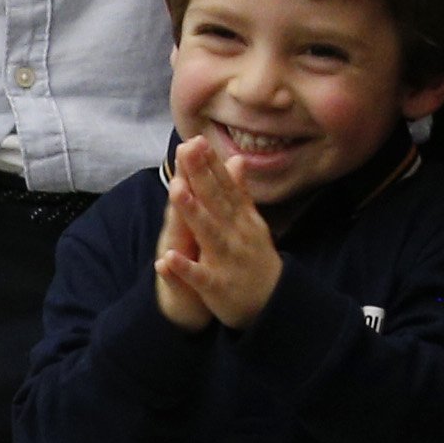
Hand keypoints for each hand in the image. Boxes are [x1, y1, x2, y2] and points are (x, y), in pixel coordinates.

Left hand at [158, 135, 281, 329]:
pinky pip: (199, 277)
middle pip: (215, 201)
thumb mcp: (250, 222)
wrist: (275, 303)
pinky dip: (185, 268)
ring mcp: (227, 259)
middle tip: (185, 150)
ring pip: (208, 233)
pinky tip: (167, 258)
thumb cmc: (255, 257)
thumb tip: (237, 159)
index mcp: (240, 218)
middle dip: (200, 176)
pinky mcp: (218, 286)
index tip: (196, 139)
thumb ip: (238, 191)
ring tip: (176, 190)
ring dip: (193, 212)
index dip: (210, 163)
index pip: (224, 185)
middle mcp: (235, 234)